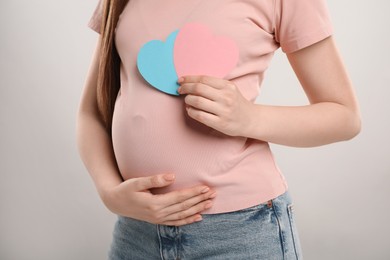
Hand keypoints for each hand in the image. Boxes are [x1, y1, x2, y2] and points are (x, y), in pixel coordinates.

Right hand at [100, 174, 215, 225]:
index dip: (193, 193)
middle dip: (199, 200)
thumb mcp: (136, 182)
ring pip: (183, 215)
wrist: (115, 202)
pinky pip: (176, 222)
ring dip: (197, 209)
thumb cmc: (125, 190)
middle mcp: (158, 213)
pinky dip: (188, 220)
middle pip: (184, 206)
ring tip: (210, 203)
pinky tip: (198, 217)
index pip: (179, 197)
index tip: (205, 187)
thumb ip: (154, 179)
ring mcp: (159, 218)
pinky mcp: (158, 220)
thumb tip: (172, 176)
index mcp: (154, 203)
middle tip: (213, 193)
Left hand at [178, 75, 253, 136]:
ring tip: (187, 100)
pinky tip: (190, 110)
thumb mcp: (230, 89)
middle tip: (180, 90)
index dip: (189, 79)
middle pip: (199, 89)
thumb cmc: (237, 103)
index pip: (204, 79)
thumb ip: (214, 85)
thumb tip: (192, 82)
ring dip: (188, 100)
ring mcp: (223, 111)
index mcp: (227, 86)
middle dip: (185, 88)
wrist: (250, 120)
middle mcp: (226, 97)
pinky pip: (199, 115)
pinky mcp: (220, 123)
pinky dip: (191, 112)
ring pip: (197, 102)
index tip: (181, 80)